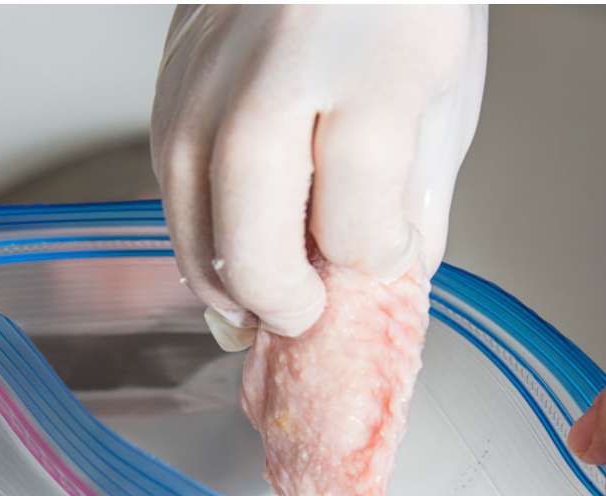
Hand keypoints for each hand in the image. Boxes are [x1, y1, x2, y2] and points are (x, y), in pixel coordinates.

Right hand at [151, 5, 486, 337]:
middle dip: (282, 302)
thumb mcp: (442, 89)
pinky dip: (201, 232)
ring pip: (194, 233)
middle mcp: (271, 80)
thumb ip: (414, 196)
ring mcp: (203, 88)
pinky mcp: (163, 91)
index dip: (372, 263)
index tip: (382, 258)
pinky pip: (172, 195)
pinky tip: (233, 235)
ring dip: (228, 282)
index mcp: (373, 74)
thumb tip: (380, 282)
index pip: (357, 228)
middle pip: (254, 246)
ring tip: (263, 295)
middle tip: (303, 312)